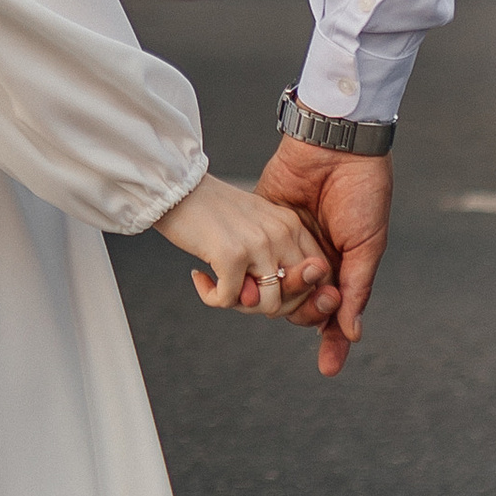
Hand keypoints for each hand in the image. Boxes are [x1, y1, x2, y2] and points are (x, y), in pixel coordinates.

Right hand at [153, 172, 337, 324]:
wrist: (177, 187)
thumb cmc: (212, 211)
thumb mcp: (255, 228)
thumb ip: (273, 262)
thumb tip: (274, 307)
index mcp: (292, 225)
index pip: (318, 277)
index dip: (296, 296)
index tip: (265, 291)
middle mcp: (282, 233)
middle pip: (296, 297)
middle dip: (267, 305)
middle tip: (240, 292)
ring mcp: (259, 244)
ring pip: (268, 305)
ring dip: (241, 305)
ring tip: (221, 287)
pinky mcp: (232, 255)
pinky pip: (230, 301)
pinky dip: (212, 297)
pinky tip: (200, 277)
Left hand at [258, 137, 391, 374]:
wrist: (336, 145)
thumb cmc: (362, 193)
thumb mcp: (367, 244)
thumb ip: (356, 288)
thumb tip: (352, 333)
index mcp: (341, 266)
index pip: (332, 314)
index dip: (332, 341)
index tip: (328, 367)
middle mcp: (311, 260)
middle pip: (299, 306)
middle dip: (307, 312)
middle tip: (318, 295)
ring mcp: (283, 244)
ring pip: (272, 287)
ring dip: (275, 298)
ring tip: (281, 290)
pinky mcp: (260, 224)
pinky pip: (250, 257)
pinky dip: (246, 272)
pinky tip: (243, 284)